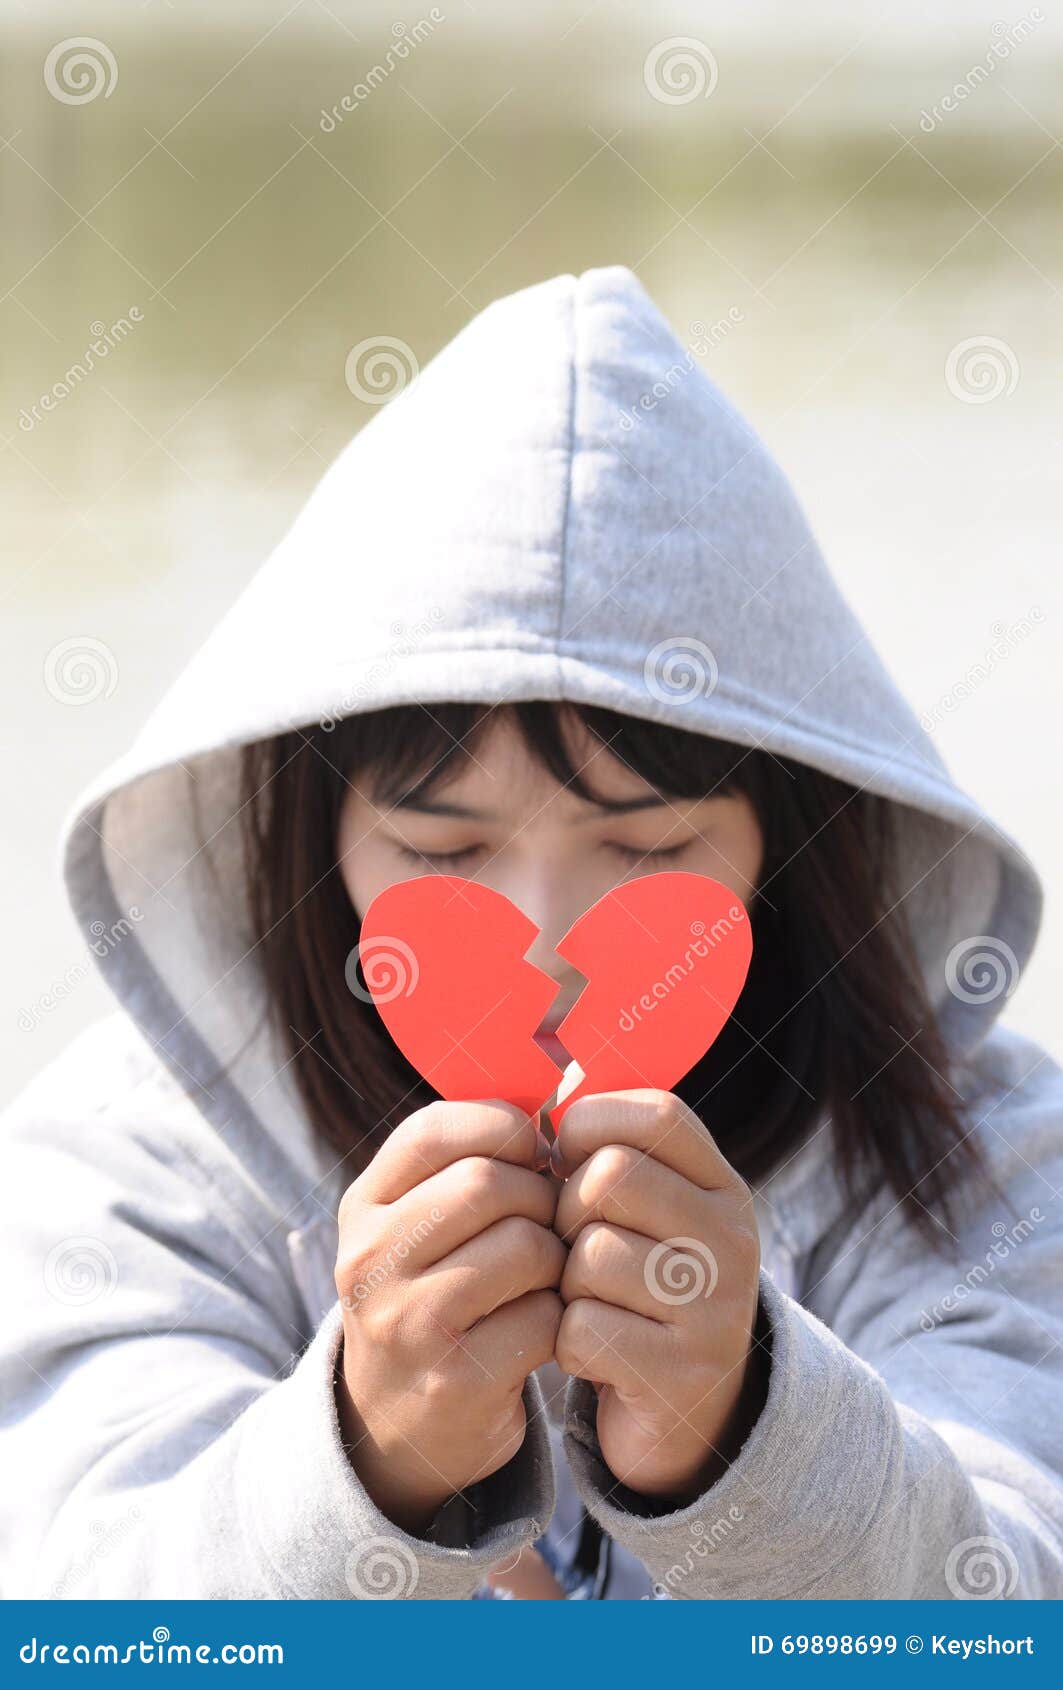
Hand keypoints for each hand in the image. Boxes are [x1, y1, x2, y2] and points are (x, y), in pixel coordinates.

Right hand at [334, 1099, 563, 1534]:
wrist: (397, 1426)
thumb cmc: (430, 1295)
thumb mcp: (414, 1225)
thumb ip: (463, 1163)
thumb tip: (553, 1106)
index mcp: (363, 1208)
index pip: (434, 1130)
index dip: (502, 1126)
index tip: (532, 1150)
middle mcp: (372, 1262)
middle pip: (488, 1184)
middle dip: (540, 1196)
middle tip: (552, 1218)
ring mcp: (409, 1324)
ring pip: (525, 1247)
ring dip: (557, 1257)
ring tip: (548, 1273)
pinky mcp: (458, 1381)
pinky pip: (545, 1318)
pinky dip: (561, 1317)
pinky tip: (544, 1325)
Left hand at [551, 1089, 767, 1503]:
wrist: (689, 1412)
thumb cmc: (642, 1287)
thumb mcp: (650, 1212)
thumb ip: (614, 1149)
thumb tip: (548, 1095)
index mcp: (723, 1188)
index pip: (657, 1115)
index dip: (590, 1124)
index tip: (566, 1158)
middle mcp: (733, 1241)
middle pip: (611, 1177)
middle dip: (566, 1211)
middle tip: (571, 1244)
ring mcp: (714, 1310)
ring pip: (590, 1257)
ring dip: (565, 1284)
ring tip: (587, 1302)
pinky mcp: (681, 1375)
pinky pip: (583, 1330)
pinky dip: (567, 1343)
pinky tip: (593, 1351)